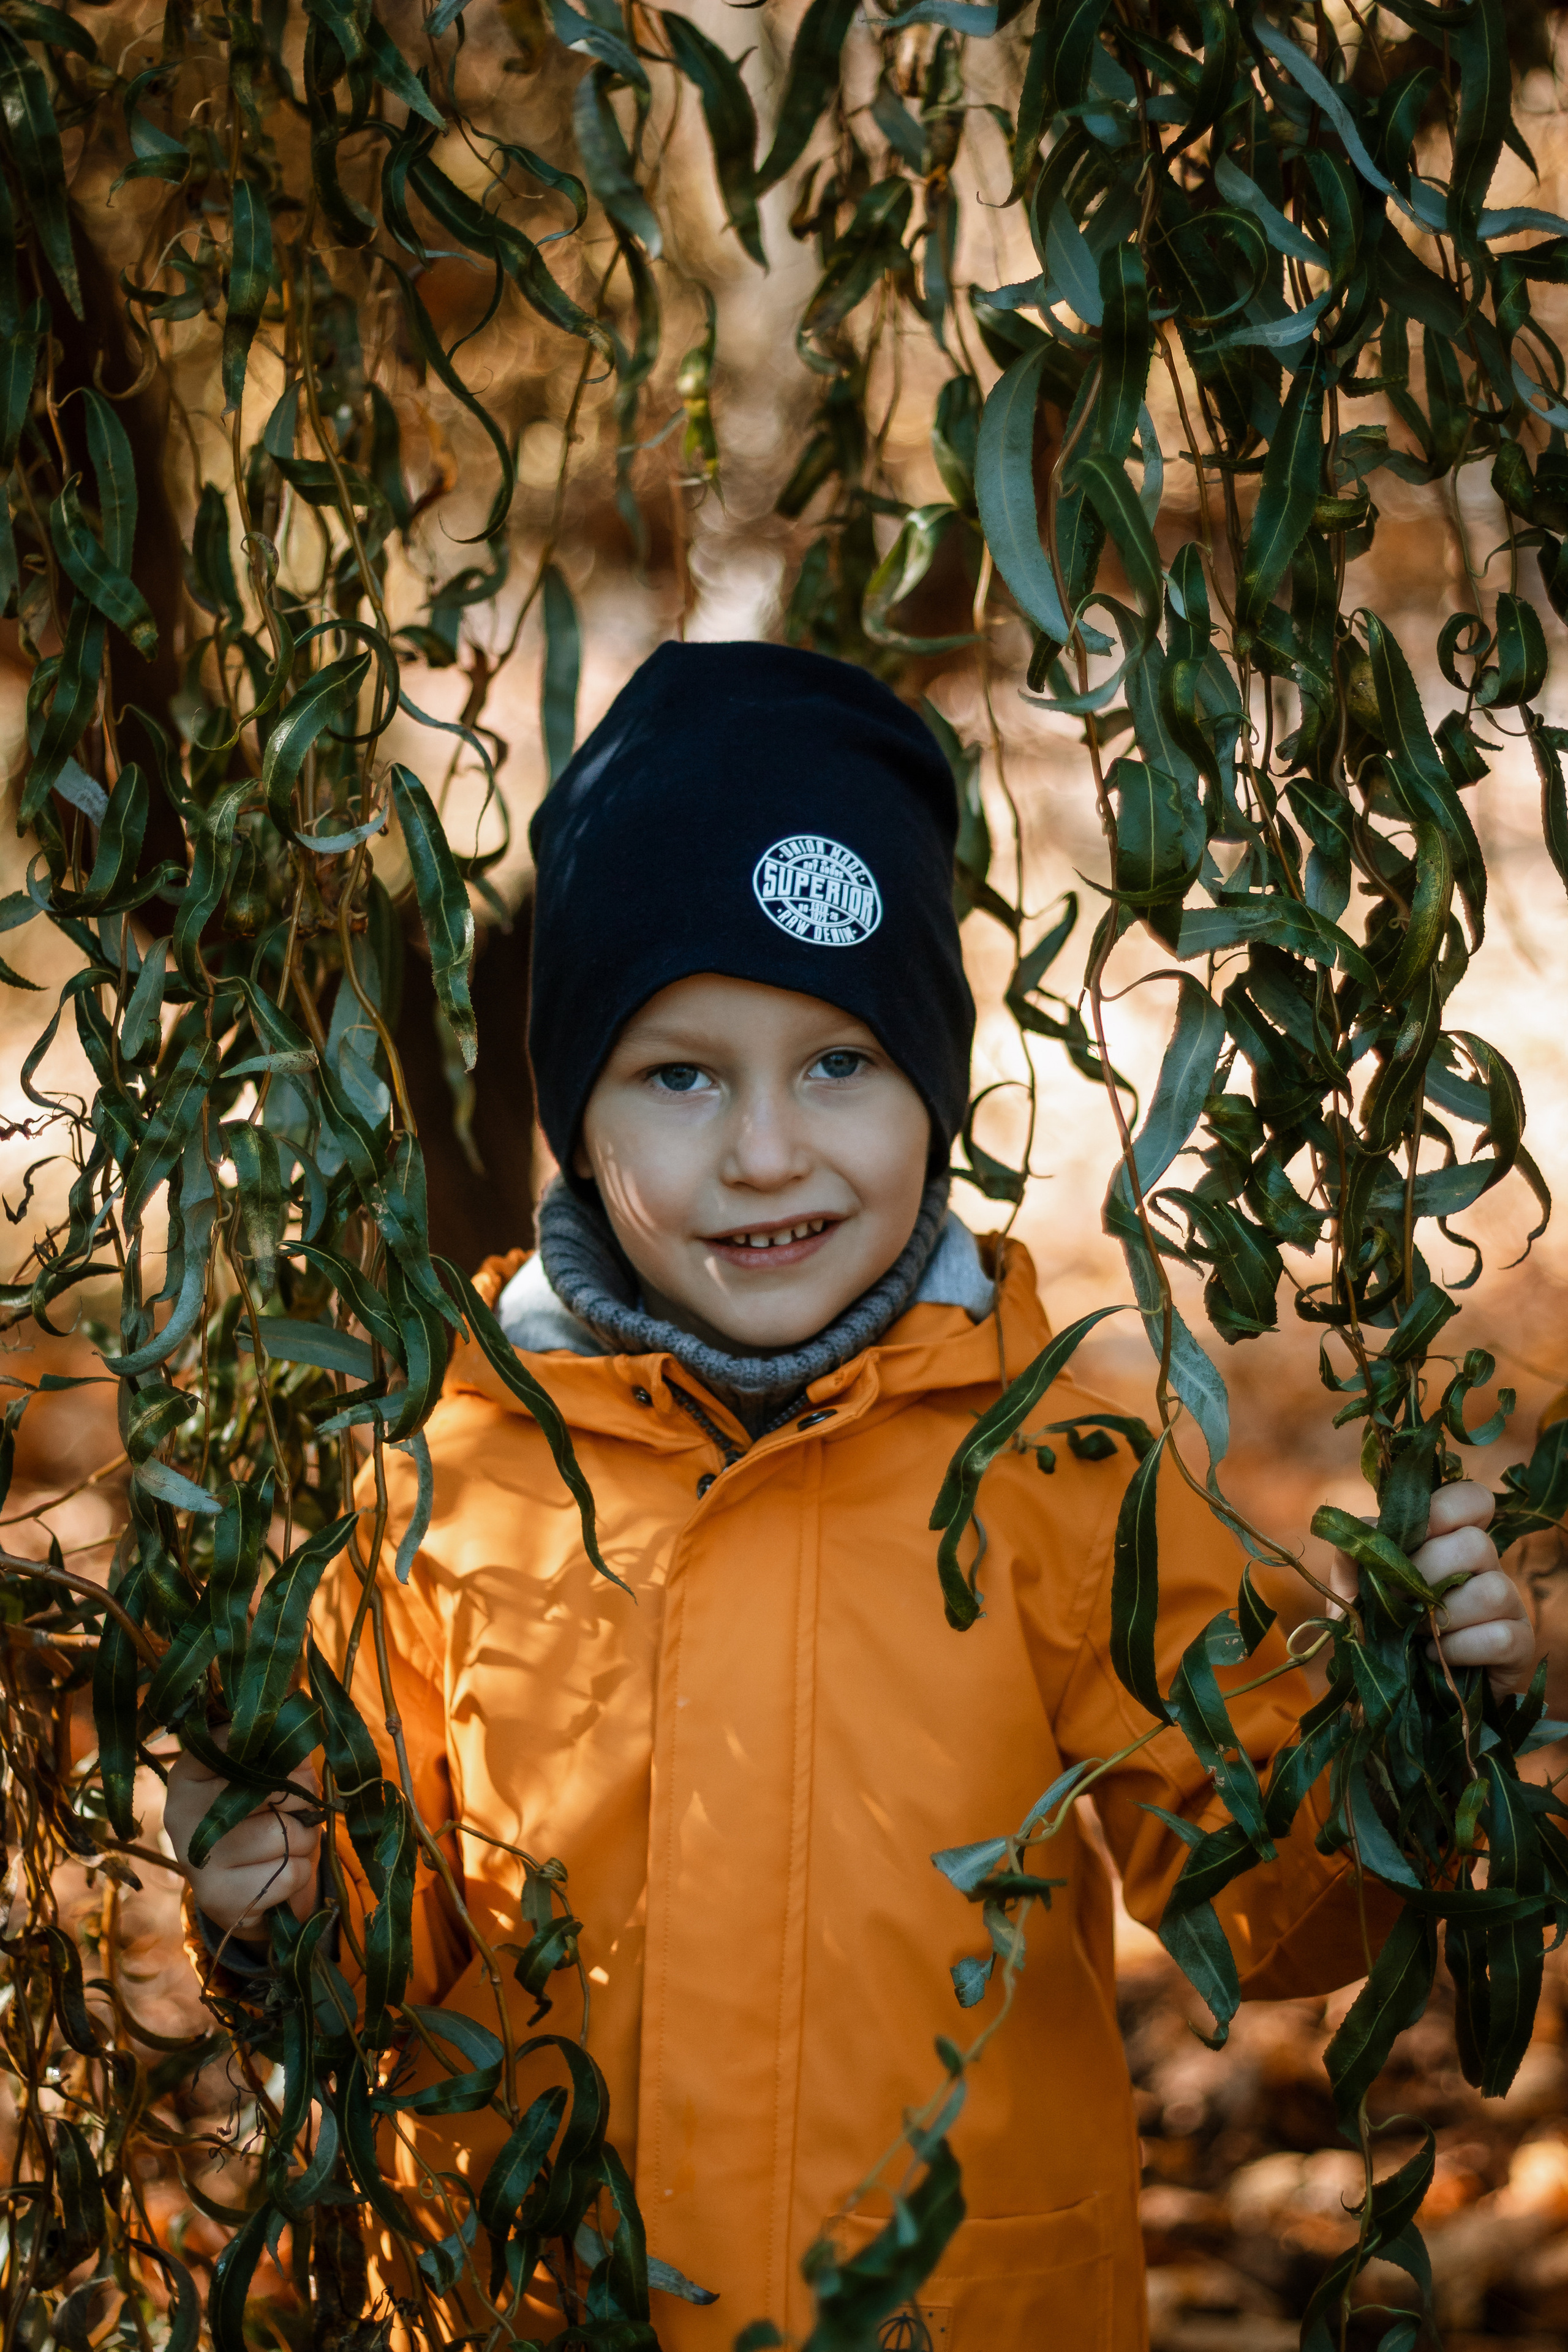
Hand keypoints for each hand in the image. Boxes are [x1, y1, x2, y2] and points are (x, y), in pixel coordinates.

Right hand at [164, 1727, 321, 1944]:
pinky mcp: (216, 1898)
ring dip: (304, 1842)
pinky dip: (298, 1874)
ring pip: (286, 1834)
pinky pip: (289, 1873)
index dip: (284, 1759)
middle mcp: (181, 1811)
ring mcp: (194, 1858)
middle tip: (291, 1814)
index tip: (283, 1773)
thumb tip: (295, 1717)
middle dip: (301, 1803)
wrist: (252, 1891)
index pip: (243, 1742)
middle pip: (275, 1789)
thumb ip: (283, 1746)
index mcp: (190, 1771)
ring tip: (285, 1846)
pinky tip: (276, 1875)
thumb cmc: (267, 1817)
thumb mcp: (275, 1772)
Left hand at [1326, 1479, 1535, 1699]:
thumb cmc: (1379, 1629)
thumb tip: (1365, 1528)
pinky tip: (1433, 1656)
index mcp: (1449, 1539)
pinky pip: (1503, 1637)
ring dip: (1445, 1615)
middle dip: (1427, 1572)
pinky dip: (1461, 1648)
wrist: (1395, 1689)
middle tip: (1397, 1600)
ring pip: (1495, 1590)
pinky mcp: (1518, 1645)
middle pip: (1478, 1544)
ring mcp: (1508, 1604)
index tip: (1408, 1535)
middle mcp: (1486, 1565)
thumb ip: (1354, 1558)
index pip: (1472, 1499)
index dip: (1443, 1510)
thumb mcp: (1355, 1592)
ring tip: (1416, 1632)